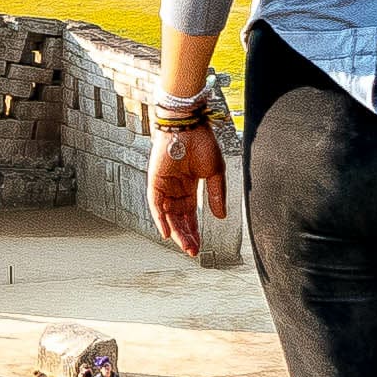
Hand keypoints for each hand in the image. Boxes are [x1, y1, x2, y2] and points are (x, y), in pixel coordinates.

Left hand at [152, 123, 227, 258]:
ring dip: (176, 231)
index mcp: (189, 186)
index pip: (190, 214)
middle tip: (193, 251)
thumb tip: (220, 217)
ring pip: (168, 215)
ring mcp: (164, 185)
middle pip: (178, 218)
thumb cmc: (203, 143)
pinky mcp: (155, 181)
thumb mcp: (215, 173)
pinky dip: (161, 219)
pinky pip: (156, 205)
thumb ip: (216, 195)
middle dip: (186, 235)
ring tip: (186, 246)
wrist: (190, 126)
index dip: (194, 230)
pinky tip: (168, 233)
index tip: (199, 246)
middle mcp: (175, 188)